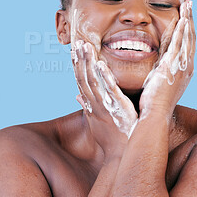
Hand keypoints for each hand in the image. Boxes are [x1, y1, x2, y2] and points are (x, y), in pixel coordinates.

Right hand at [72, 41, 137, 159]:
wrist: (122, 153)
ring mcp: (105, 105)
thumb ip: (87, 106)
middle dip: (79, 60)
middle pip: (84, 78)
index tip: (73, 51)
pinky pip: (110, 89)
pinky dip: (105, 77)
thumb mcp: (97, 121)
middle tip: (77, 42)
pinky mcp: (118, 107)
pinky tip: (101, 64)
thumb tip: (77, 96)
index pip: (81, 82)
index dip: (76, 66)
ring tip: (85, 46)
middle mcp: (95, 103)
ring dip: (88, 63)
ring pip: (93, 81)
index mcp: (92, 105)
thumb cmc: (112, 137)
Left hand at [140, 0, 194, 117]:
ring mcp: (182, 66)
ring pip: (187, 38)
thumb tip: (157, 67)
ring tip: (188, 4)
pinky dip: (182, 31)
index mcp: (184, 71)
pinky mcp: (173, 66)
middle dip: (190, 20)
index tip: (186, 17)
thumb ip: (161, 73)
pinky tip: (183, 19)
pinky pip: (179, 44)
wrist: (155, 115)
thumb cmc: (154, 104)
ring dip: (188, 20)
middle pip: (190, 38)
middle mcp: (187, 67)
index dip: (187, 30)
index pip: (187, 45)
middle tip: (190, 4)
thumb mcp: (160, 84)